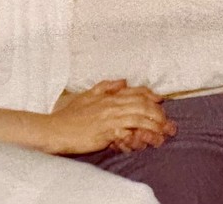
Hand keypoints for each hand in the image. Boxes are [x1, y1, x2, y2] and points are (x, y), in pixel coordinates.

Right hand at [47, 80, 173, 154]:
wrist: (55, 130)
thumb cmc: (69, 115)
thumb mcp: (87, 95)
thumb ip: (105, 87)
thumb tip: (123, 81)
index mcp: (107, 96)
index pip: (135, 92)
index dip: (150, 95)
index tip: (161, 100)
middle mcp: (110, 104)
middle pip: (141, 104)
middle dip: (157, 112)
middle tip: (167, 122)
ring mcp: (109, 118)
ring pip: (138, 117)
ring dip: (153, 124)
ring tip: (163, 132)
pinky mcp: (106, 132)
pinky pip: (127, 132)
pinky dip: (139, 135)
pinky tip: (147, 140)